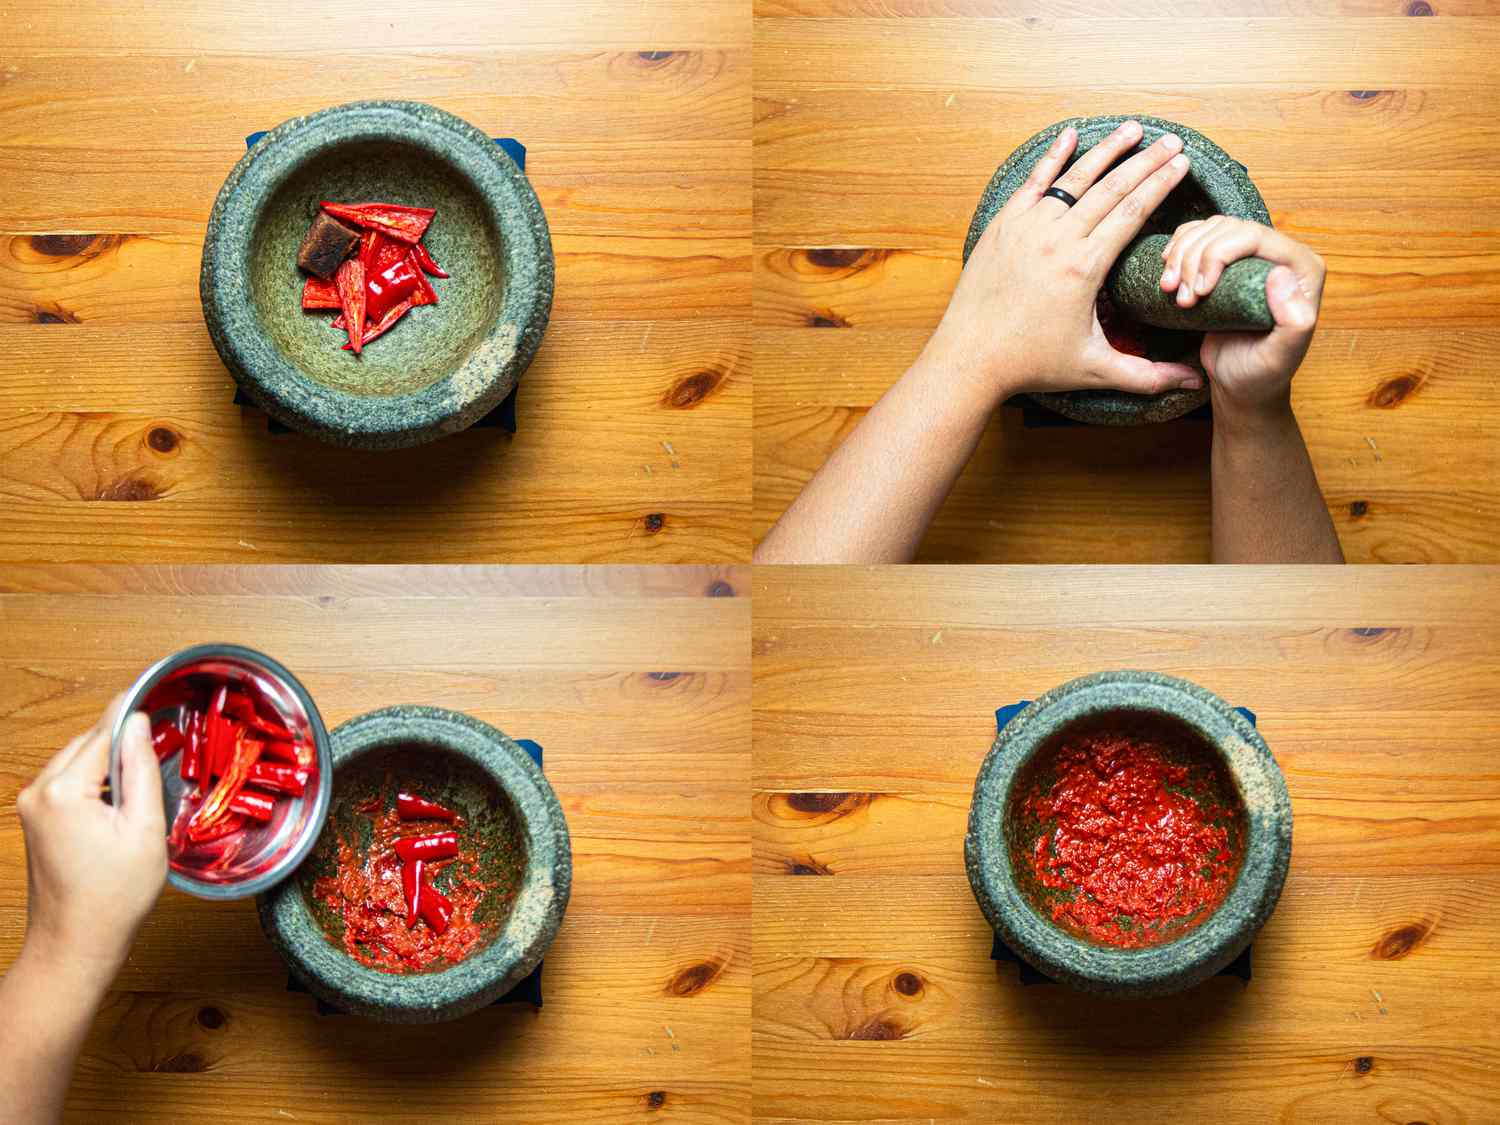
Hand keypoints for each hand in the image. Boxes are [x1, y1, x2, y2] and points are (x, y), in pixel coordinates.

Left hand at [16, 695, 165, 986]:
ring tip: (146, 771)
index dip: (131, 711)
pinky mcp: (35, 819)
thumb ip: (140, 768)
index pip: (103, 732)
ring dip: (108, 760)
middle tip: (161, 737)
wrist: (75, 944)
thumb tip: (137, 724)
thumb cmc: (113, 897)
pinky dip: (94, 779)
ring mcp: (31, 807)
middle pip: (87, 743)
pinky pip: (68, 781)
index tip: (153, 688)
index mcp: (63, 790)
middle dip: (121, 738)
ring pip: (77, 760)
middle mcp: (38, 792)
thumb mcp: (144, 827)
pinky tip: (120, 796)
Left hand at [921, 119, 1200, 409]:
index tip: (1181, 164)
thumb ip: (1147, 375)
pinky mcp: (1003, 226)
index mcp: (1085, 267)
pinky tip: (1070, 134)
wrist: (970, 358)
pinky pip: (1033, 182)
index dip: (1160, 184)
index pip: (1132, 212)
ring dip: (1106, 151)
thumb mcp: (1094, 369)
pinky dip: (1053, 157)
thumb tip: (1194, 383)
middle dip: (1145, 161)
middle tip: (1171, 140)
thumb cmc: (1031, 365)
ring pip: (1074, 179)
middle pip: (1111, 188)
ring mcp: (1027, 228)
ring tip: (1132, 130)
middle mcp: (1057, 239)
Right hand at [1158, 216, 1324, 417]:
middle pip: (1228, 229)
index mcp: (1302, 269)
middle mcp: (1280, 255)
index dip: (1218, 254)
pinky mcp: (1227, 261)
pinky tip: (1169, 274)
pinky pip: (1199, 235)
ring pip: (1210, 229)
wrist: (1239, 383)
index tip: (1200, 292)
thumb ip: (1295, 320)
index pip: (1254, 236)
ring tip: (1171, 292)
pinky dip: (1177, 250)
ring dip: (1181, 256)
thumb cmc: (1261, 374)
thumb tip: (1280, 274)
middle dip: (1195, 258)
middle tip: (1183, 298)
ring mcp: (1251, 256)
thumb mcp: (1282, 356)